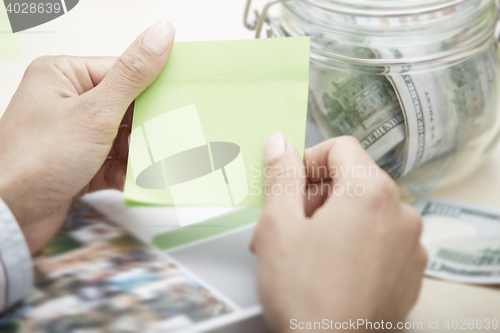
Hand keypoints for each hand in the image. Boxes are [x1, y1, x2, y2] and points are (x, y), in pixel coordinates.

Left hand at [0, 20, 174, 252]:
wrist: (9, 217)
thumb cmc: (35, 160)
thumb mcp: (94, 112)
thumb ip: (133, 74)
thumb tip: (160, 34)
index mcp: (64, 76)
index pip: (123, 72)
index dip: (152, 88)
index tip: (179, 99)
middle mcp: (68, 103)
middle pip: (127, 107)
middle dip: (146, 127)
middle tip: (166, 136)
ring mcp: (75, 135)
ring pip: (124, 137)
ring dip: (138, 153)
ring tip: (150, 163)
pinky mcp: (81, 163)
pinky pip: (115, 161)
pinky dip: (127, 171)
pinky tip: (132, 179)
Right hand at [250, 133, 426, 331]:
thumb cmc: (303, 294)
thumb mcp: (278, 226)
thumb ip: (281, 176)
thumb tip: (280, 143)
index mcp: (371, 192)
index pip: (340, 148)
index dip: (308, 161)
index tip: (289, 186)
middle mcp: (401, 213)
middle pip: (353, 180)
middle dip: (316, 195)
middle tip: (286, 225)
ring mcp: (411, 245)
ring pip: (366, 210)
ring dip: (333, 219)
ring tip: (303, 251)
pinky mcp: (410, 272)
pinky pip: (381, 239)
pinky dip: (355, 242)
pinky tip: (330, 269)